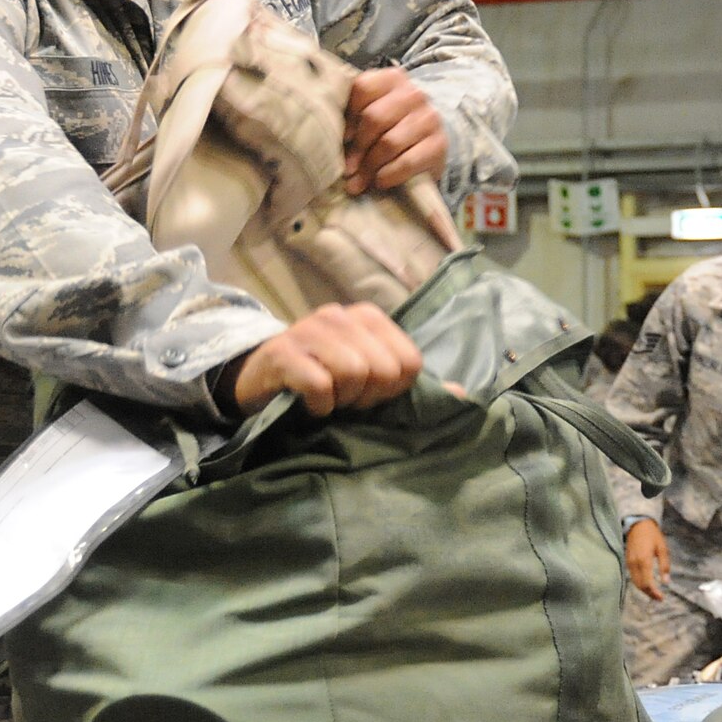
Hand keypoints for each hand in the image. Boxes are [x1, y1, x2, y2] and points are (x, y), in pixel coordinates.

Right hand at [222, 302, 423, 416]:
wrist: (259, 378)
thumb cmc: (321, 377)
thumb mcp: (369, 376)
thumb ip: (410, 381)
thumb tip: (462, 394)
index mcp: (369, 317)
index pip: (410, 361)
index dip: (394, 389)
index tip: (370, 393)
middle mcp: (340, 315)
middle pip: (383, 369)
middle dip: (368, 396)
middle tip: (347, 399)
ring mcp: (309, 329)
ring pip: (353, 373)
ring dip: (343, 400)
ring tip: (329, 400)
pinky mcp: (282, 353)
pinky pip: (318, 385)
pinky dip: (318, 405)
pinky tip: (310, 405)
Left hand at [344, 67, 446, 194]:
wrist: (429, 143)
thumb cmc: (391, 128)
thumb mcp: (373, 112)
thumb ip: (353, 113)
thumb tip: (325, 136)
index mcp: (392, 78)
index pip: (362, 88)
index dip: (348, 117)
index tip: (342, 139)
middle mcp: (413, 94)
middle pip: (374, 118)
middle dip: (357, 148)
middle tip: (347, 169)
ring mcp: (429, 118)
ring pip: (389, 143)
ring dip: (370, 167)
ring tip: (358, 181)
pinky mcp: (439, 144)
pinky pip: (407, 162)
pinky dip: (389, 175)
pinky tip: (380, 182)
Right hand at [624, 519, 669, 601]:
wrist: (638, 524)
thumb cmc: (653, 535)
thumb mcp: (663, 548)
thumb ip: (664, 566)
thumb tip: (666, 582)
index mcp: (644, 560)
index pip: (647, 583)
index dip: (654, 593)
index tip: (661, 598)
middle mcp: (634, 564)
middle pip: (640, 585)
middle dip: (649, 594)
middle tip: (659, 598)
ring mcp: (629, 563)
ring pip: (635, 582)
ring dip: (644, 590)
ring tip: (654, 594)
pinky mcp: (627, 562)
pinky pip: (632, 577)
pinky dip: (639, 583)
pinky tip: (647, 585)